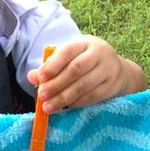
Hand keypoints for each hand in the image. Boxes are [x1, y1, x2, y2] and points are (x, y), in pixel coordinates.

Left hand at [27, 36, 142, 113]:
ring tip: (48, 106)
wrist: (118, 70)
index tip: (39, 78)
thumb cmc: (85, 62)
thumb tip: (32, 77)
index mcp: (85, 43)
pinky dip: (76, 102)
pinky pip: (92, 96)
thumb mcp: (69, 58)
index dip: (52, 65)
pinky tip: (65, 107)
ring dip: (64, 97)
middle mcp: (99, 53)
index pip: (67, 51)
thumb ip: (50, 66)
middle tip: (42, 95)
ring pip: (84, 85)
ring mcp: (108, 70)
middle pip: (76, 69)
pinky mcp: (112, 86)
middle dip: (56, 84)